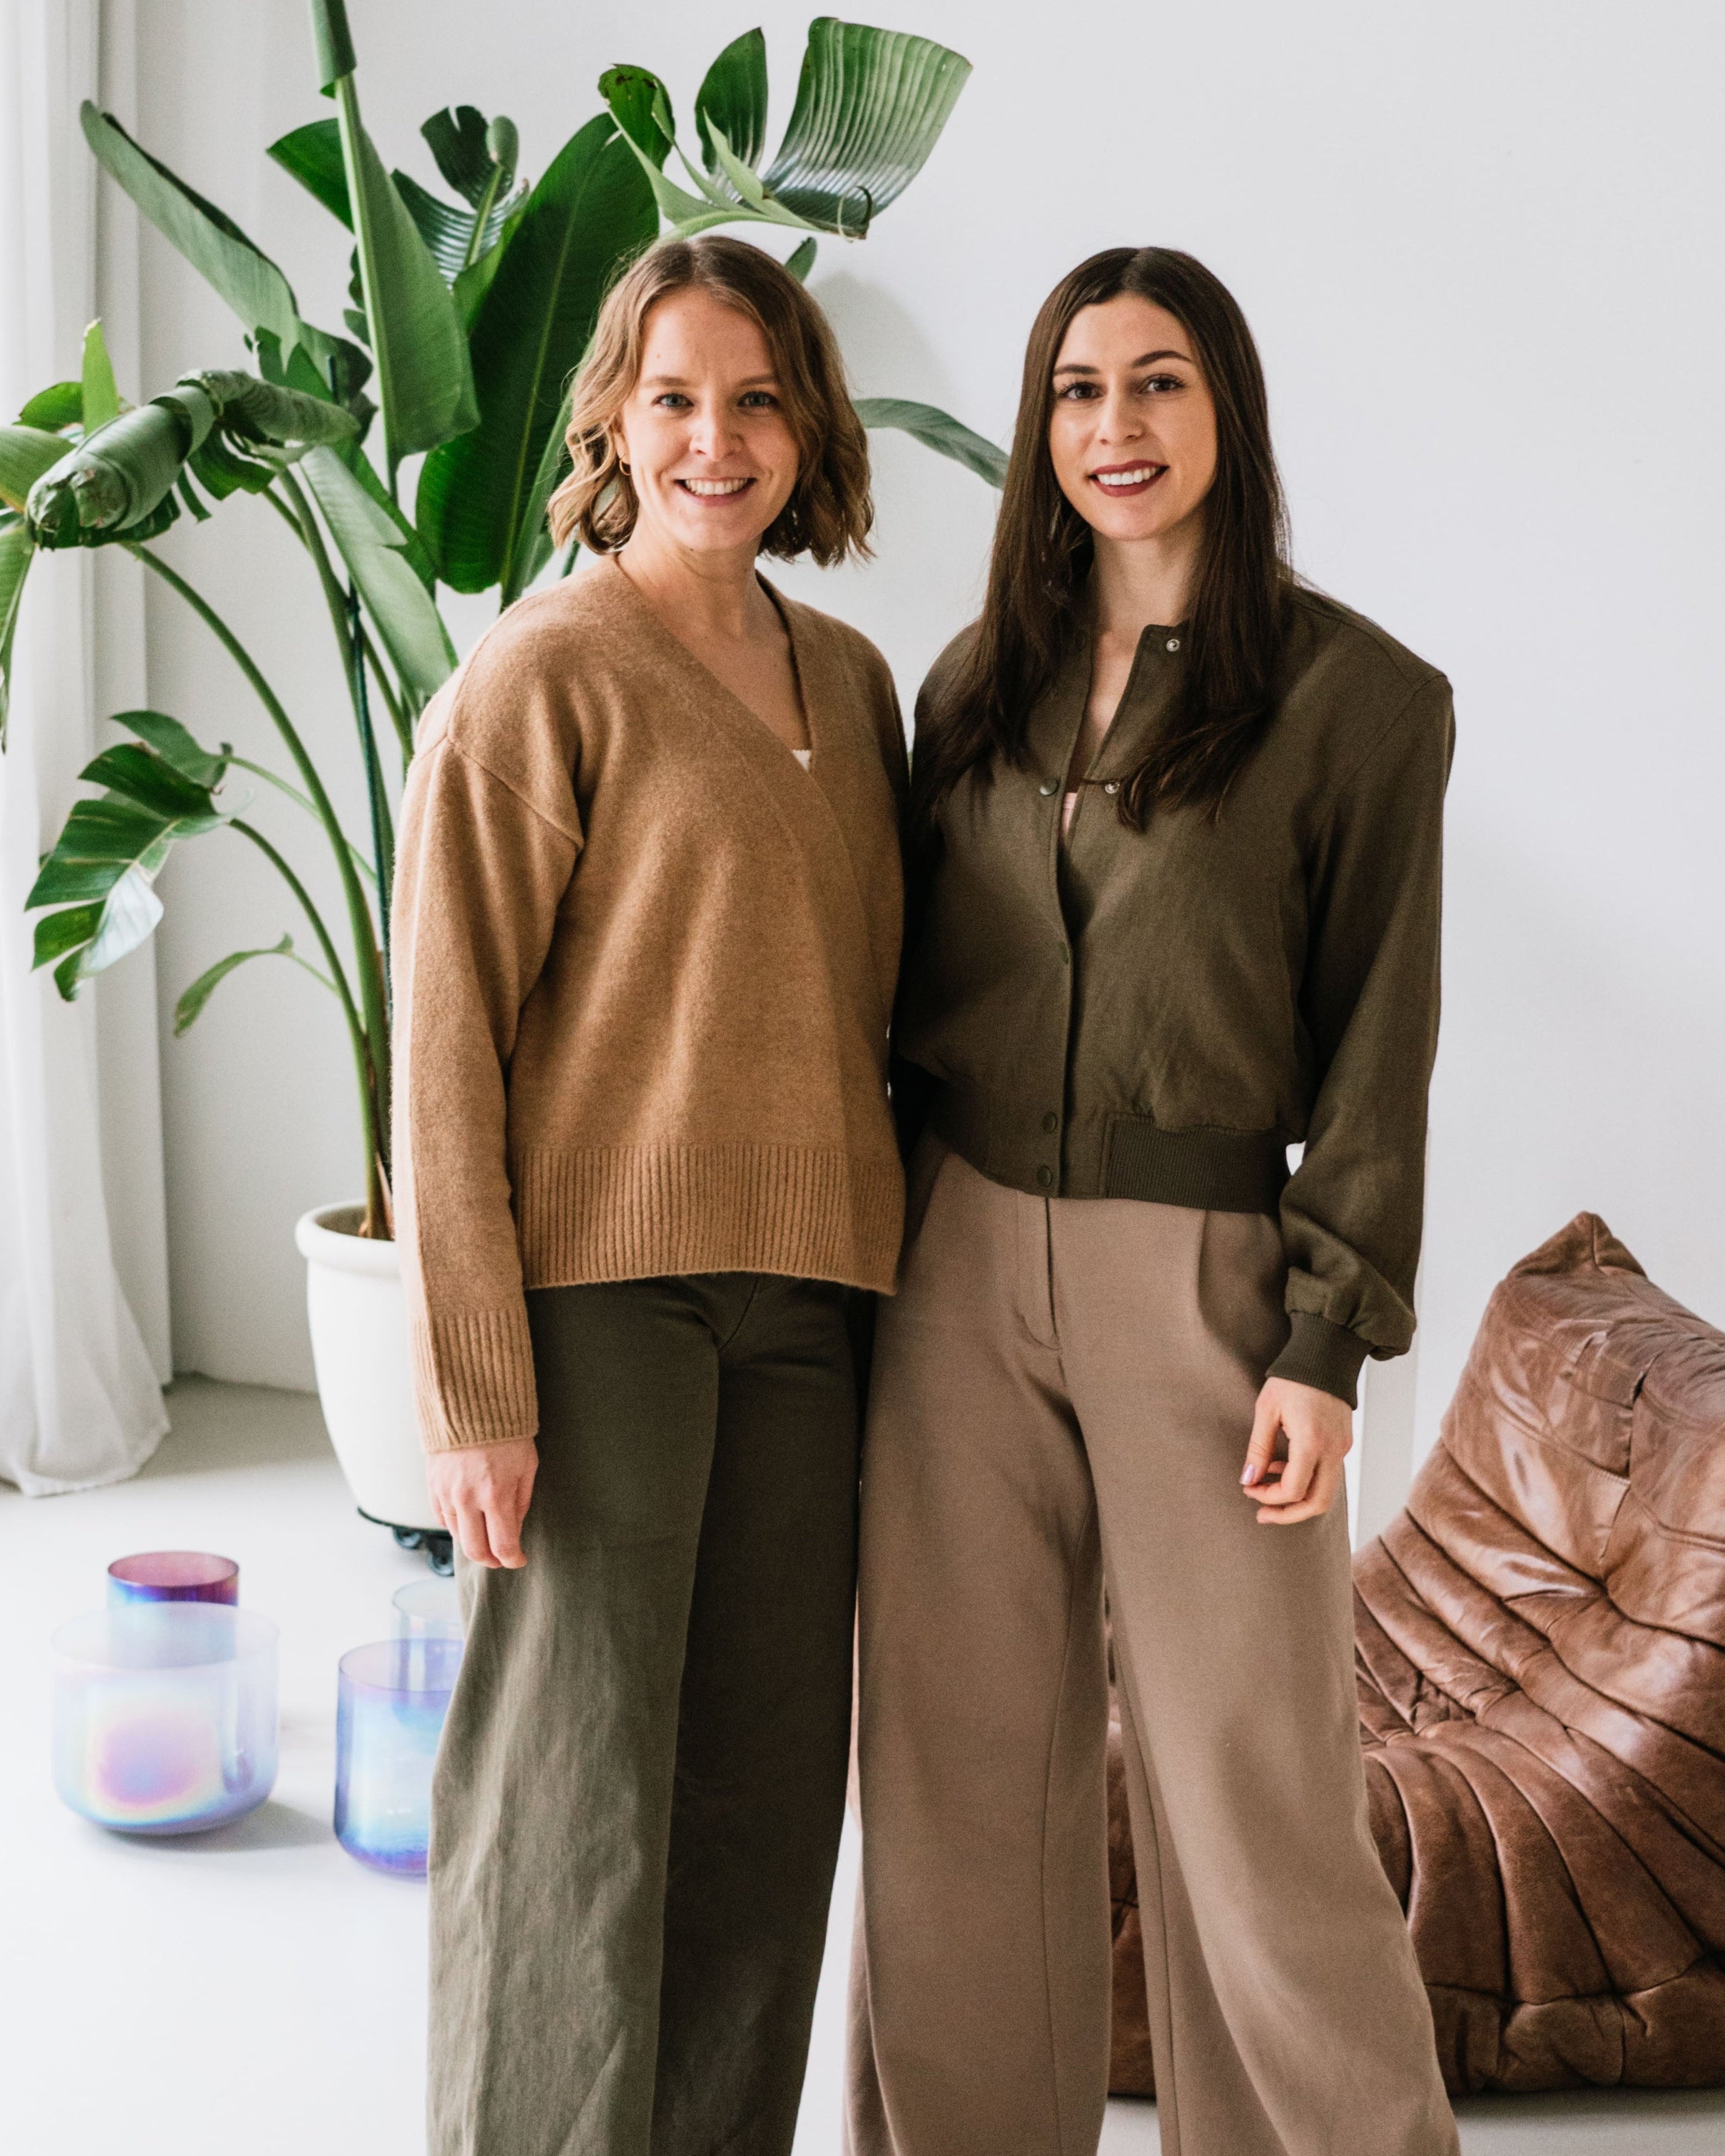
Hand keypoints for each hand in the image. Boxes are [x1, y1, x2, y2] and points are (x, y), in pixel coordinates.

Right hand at [427, 1437, 538, 1567]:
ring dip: (474, 1543)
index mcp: (496, 1494)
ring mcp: (447, 1493)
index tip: (519, 1559)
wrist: (472, 1404)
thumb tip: (514, 1533)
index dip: (513, 1559)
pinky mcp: (433, 1485)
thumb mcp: (526, 1466)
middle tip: (501, 1557)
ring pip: (458, 1536)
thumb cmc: (507, 1434)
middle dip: (491, 1560)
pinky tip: (469, 1521)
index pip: (502, 1545)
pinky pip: (442, 1518)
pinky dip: (457, 1526)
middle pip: (476, 1550)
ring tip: (487, 1537)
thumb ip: (521, 1504)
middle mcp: (468, 1498)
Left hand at [1240, 1378, 1350, 1526]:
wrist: (1325, 1357)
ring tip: (1266, 1492)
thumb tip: (1248, 1481)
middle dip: (1288, 1514)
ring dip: (1296, 1499)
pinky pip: (1327, 1475)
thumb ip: (1258, 1449)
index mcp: (1312, 1442)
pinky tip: (1280, 1468)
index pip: (1294, 1490)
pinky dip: (1305, 1481)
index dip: (1268, 1497)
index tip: (1249, 1489)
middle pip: (1317, 1503)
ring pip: (1325, 1493)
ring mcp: (1342, 1449)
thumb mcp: (1266, 1410)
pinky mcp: (1343, 1444)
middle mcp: (1333, 1451)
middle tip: (1262, 1514)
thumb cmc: (1292, 1379)